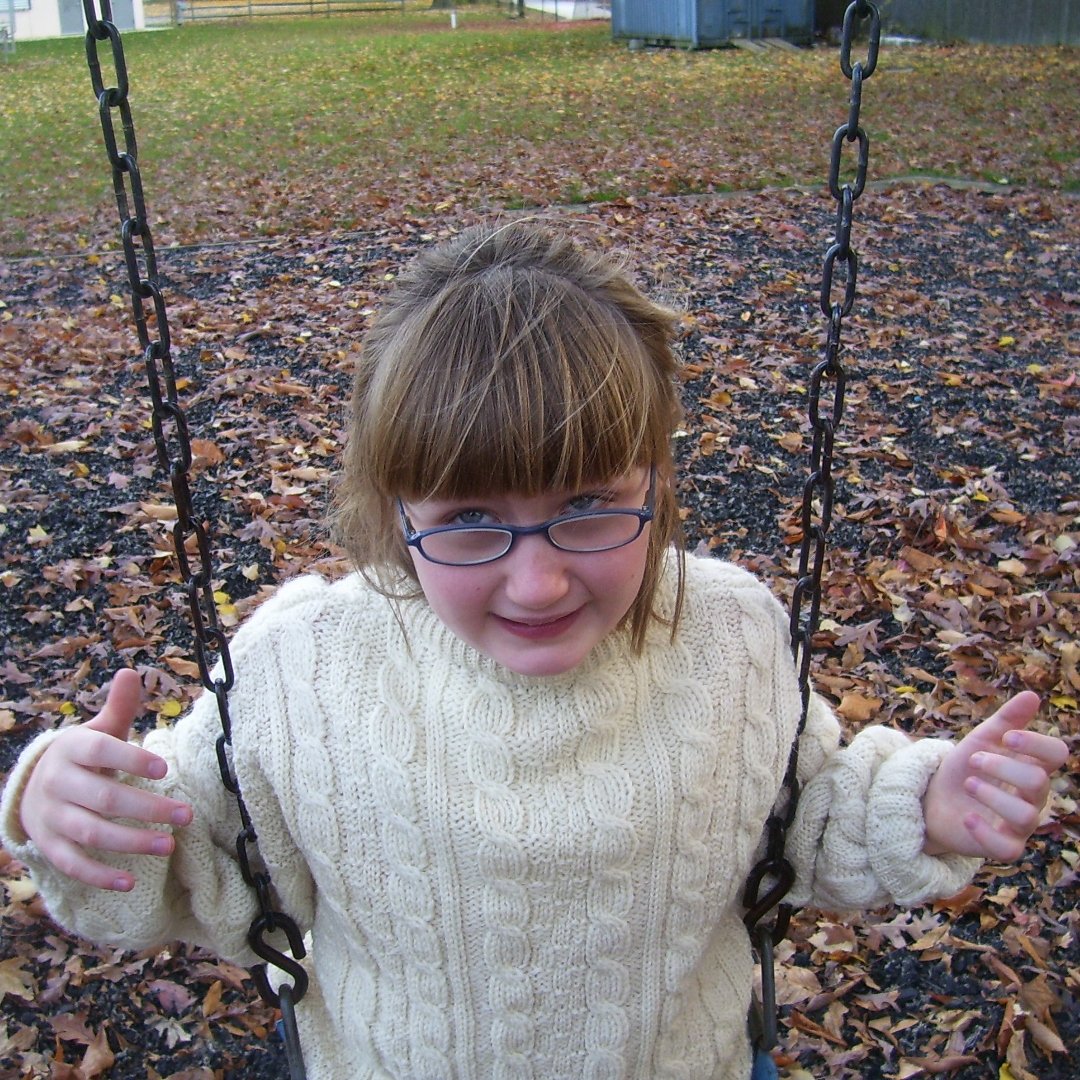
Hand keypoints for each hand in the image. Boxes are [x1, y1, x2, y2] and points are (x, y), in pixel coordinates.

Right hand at [19, 669, 192, 891]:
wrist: (32, 787)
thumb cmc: (81, 757)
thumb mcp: (96, 731)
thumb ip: (118, 708)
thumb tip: (130, 672)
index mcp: (72, 750)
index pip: (102, 752)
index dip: (131, 758)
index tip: (165, 767)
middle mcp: (58, 784)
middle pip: (104, 798)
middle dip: (147, 808)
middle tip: (186, 814)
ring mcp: (51, 818)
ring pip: (91, 833)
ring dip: (131, 842)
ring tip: (170, 845)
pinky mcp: (50, 846)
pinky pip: (73, 865)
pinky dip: (99, 875)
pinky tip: (131, 883)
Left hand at [922, 691, 1067, 859]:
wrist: (933, 799)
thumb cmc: (965, 768)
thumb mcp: (981, 740)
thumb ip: (1006, 721)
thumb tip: (1032, 694)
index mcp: (1031, 766)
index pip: (1057, 754)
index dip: (1036, 744)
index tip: (1006, 738)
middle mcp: (1032, 797)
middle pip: (1038, 782)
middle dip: (1001, 766)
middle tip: (972, 760)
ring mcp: (1020, 824)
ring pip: (1026, 814)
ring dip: (992, 795)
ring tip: (967, 783)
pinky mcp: (1003, 846)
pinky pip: (1009, 848)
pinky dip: (987, 831)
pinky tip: (968, 817)